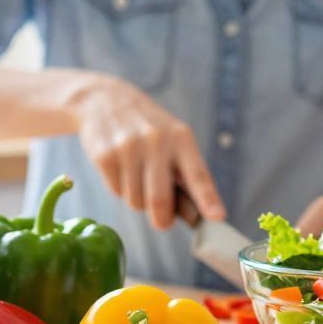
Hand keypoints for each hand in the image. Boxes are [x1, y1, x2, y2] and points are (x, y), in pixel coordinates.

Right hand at [67, 73, 222, 230]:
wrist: (106, 101)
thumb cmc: (150, 131)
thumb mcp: (174, 141)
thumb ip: (185, 175)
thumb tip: (196, 216)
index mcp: (181, 138)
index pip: (198, 174)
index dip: (208, 199)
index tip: (217, 217)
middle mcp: (156, 141)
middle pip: (160, 200)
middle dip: (162, 220)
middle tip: (163, 222)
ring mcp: (128, 148)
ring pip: (136, 201)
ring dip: (139, 200)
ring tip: (138, 176)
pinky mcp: (104, 156)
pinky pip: (116, 192)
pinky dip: (121, 190)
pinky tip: (121, 169)